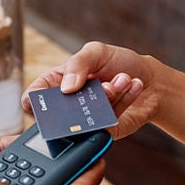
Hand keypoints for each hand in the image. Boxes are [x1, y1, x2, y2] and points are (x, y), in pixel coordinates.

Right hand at [23, 40, 157, 138]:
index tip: (52, 95)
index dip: (34, 100)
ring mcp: (85, 121)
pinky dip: (122, 100)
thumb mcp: (96, 52)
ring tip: (124, 78)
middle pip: (58, 112)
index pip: (33, 97)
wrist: (151, 80)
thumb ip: (78, 63)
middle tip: (105, 83)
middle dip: (83, 95)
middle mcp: (68, 105)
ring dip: (109, 95)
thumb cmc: (119, 63)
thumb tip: (65, 88)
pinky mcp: (103, 132)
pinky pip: (107, 121)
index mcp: (57, 83)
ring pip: (86, 117)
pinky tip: (133, 85)